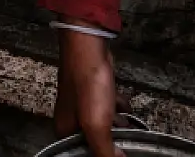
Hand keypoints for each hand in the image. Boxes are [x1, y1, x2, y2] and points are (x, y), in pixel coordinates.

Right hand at [54, 27, 126, 156]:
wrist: (87, 47)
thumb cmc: (86, 83)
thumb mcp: (96, 123)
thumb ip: (104, 149)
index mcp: (64, 129)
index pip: (81, 152)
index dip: (99, 154)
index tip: (117, 152)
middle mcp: (70, 118)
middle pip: (93, 139)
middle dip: (111, 140)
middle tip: (126, 140)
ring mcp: (81, 103)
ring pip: (102, 123)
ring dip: (118, 126)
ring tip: (130, 126)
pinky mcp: (92, 90)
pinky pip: (108, 107)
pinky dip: (118, 108)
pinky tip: (125, 106)